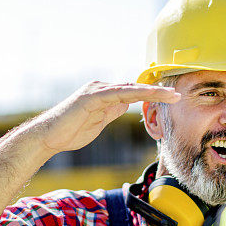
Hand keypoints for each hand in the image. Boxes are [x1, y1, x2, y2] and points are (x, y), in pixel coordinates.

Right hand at [35, 81, 180, 154]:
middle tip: (178, 94)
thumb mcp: (98, 122)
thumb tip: (125, 105)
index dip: (151, 94)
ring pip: (129, 88)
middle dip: (156, 91)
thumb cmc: (70, 132)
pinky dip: (136, 93)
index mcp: (103, 95)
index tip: (169, 98)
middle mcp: (101, 88)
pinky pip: (118, 93)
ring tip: (171, 95)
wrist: (48, 137)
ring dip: (152, 91)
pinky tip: (151, 94)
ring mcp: (96, 90)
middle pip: (134, 87)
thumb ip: (111, 111)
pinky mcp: (92, 97)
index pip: (131, 92)